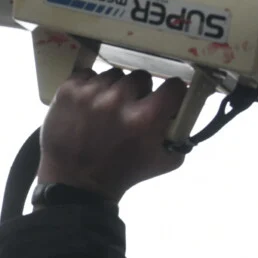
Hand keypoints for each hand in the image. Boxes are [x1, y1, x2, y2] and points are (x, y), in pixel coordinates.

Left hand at [36, 68, 188, 201]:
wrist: (76, 183)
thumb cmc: (123, 172)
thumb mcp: (164, 160)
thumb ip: (181, 133)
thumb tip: (189, 109)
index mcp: (145, 118)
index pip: (173, 86)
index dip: (171, 94)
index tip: (165, 99)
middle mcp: (118, 101)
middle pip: (140, 76)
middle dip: (139, 93)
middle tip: (131, 110)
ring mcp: (90, 93)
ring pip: (113, 74)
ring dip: (113, 90)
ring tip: (106, 111)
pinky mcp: (68, 90)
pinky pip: (88, 74)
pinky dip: (90, 88)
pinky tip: (89, 107)